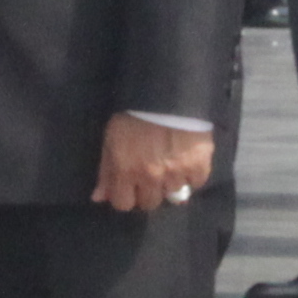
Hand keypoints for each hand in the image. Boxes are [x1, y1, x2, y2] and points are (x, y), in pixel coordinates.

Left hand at [96, 114, 214, 210]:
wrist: (168, 93)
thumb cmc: (134, 113)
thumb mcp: (112, 138)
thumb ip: (106, 170)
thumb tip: (99, 198)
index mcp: (125, 171)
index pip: (123, 204)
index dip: (126, 196)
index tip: (130, 187)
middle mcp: (151, 178)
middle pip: (149, 203)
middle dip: (148, 192)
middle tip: (151, 175)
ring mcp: (176, 174)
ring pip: (173, 195)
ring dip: (170, 183)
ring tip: (170, 165)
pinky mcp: (199, 166)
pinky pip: (196, 183)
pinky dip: (192, 176)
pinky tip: (188, 162)